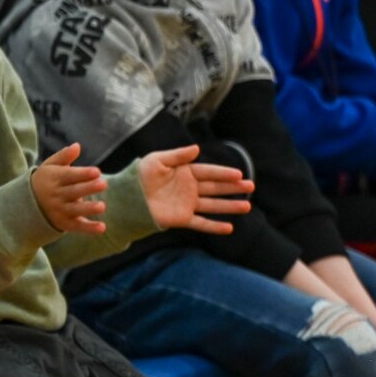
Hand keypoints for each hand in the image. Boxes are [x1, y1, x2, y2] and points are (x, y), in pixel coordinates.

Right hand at [30, 143, 105, 233]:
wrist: (25, 205)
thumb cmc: (45, 181)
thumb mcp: (49, 166)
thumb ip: (63, 156)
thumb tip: (77, 146)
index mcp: (54, 179)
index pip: (69, 176)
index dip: (83, 174)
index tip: (97, 171)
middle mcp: (56, 195)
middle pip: (74, 192)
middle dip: (88, 188)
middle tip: (103, 184)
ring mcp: (59, 211)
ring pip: (75, 210)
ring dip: (88, 209)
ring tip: (102, 207)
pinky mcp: (64, 224)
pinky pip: (77, 227)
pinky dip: (89, 229)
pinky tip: (102, 228)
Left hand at [136, 145, 253, 233]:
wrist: (125, 198)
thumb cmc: (138, 176)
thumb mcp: (157, 160)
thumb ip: (178, 156)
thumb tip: (198, 149)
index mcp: (185, 172)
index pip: (209, 172)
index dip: (224, 173)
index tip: (239, 174)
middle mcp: (189, 189)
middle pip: (215, 188)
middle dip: (233, 188)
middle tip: (250, 187)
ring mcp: (187, 204)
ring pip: (213, 205)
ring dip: (229, 206)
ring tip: (246, 206)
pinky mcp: (181, 219)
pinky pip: (201, 223)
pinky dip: (214, 226)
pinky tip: (229, 228)